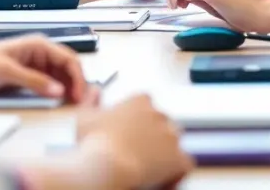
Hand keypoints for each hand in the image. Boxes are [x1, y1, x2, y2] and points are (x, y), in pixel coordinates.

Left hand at [0, 35, 98, 103]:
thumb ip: (34, 81)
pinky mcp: (27, 79)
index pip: (68, 59)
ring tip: (74, 105)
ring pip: (60, 78)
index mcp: (38, 44)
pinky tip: (59, 103)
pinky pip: (48, 86)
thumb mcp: (6, 71)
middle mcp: (39, 54)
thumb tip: (60, 91)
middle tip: (81, 104)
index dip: (78, 77)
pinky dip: (56, 94)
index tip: (79, 96)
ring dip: (68, 89)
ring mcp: (34, 67)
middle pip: (68, 68)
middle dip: (77, 83)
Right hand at [76, 94, 193, 188]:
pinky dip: (176, 173)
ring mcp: (171, 137)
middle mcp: (160, 115)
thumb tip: (95, 89)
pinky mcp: (178, 159)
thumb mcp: (86, 116)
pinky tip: (163, 180)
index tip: (129, 131)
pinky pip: (184, 164)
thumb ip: (91, 99)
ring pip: (173, 142)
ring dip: (164, 152)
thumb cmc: (94, 142)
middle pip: (162, 122)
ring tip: (148, 167)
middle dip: (152, 135)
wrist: (105, 166)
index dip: (138, 118)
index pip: (146, 104)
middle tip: (137, 151)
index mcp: (141, 101)